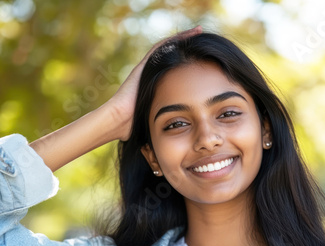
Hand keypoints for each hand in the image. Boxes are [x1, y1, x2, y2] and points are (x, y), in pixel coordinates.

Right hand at [103, 26, 202, 140]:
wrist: (119, 121)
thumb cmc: (136, 126)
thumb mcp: (158, 120)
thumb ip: (168, 121)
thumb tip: (184, 134)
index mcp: (157, 85)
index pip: (175, 71)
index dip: (189, 65)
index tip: (205, 62)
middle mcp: (152, 74)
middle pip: (173, 57)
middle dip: (189, 49)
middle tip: (204, 41)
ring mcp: (148, 68)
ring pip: (168, 48)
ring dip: (184, 39)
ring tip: (199, 31)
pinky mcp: (144, 65)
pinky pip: (162, 48)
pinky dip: (175, 40)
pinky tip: (189, 33)